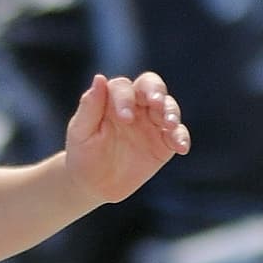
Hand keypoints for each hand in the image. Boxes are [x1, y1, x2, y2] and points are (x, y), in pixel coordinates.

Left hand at [64, 71, 188, 205]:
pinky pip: (178, 134)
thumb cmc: (83, 154)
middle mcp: (136, 105)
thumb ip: (90, 107)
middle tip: (156, 104)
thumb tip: (99, 78)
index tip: (124, 119)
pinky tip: (181, 147)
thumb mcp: (81, 132)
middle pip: (152, 86)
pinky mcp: (164, 142)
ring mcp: (152, 122)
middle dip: (156, 92)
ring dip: (171, 112)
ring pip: (168, 107)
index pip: (124, 88)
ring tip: (170, 125)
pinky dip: (181, 137)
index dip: (126, 99)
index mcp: (113, 99)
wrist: (94, 185)